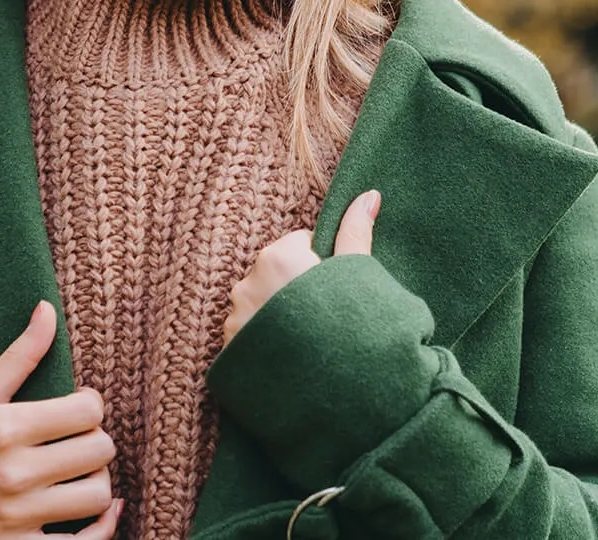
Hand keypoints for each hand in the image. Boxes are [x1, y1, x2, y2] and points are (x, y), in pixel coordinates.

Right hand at [0, 300, 121, 538]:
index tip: (78, 405)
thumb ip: (20, 354)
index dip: (91, 403)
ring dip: (97, 481)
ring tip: (80, 471)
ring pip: (96, 497)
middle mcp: (14, 475)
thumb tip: (48, 308)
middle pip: (99, 451)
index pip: (87, 411)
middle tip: (79, 436)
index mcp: (7, 428)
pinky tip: (103, 512)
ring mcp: (15, 519)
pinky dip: (101, 531)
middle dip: (96, 438)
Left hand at [223, 190, 380, 346]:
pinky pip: (248, 332)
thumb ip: (356, 233)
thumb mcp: (358, 277)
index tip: (336, 294)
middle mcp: (247, 281)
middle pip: (277, 272)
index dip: (323, 268)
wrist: (335, 403)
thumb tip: (369, 194)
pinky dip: (266, 340)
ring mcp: (235, 317)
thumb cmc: (351, 332)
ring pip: (261, 302)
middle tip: (326, 321)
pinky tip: (290, 359)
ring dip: (279, 315)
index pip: (300, 244)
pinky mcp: (228, 350)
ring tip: (309, 344)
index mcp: (278, 256)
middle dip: (298, 290)